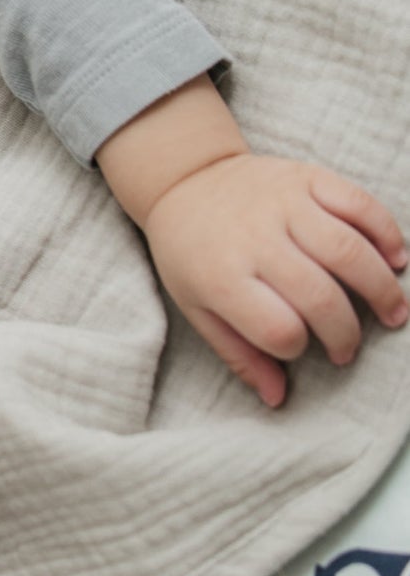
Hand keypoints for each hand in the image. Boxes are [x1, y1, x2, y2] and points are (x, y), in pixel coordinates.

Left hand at [139, 153, 406, 406]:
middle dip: (346, 332)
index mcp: (221, 277)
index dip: (298, 347)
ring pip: (349, 250)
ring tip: (395, 312)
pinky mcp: (307, 177)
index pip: (277, 328)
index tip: (302, 348)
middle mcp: (255, 239)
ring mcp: (284, 203)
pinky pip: (358, 203)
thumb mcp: (197, 307)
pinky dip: (386, 233)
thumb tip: (277, 398)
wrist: (186, 180)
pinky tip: (396, 259)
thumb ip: (238, 353)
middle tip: (350, 348)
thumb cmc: (192, 253)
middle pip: (320, 296)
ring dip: (382, 288)